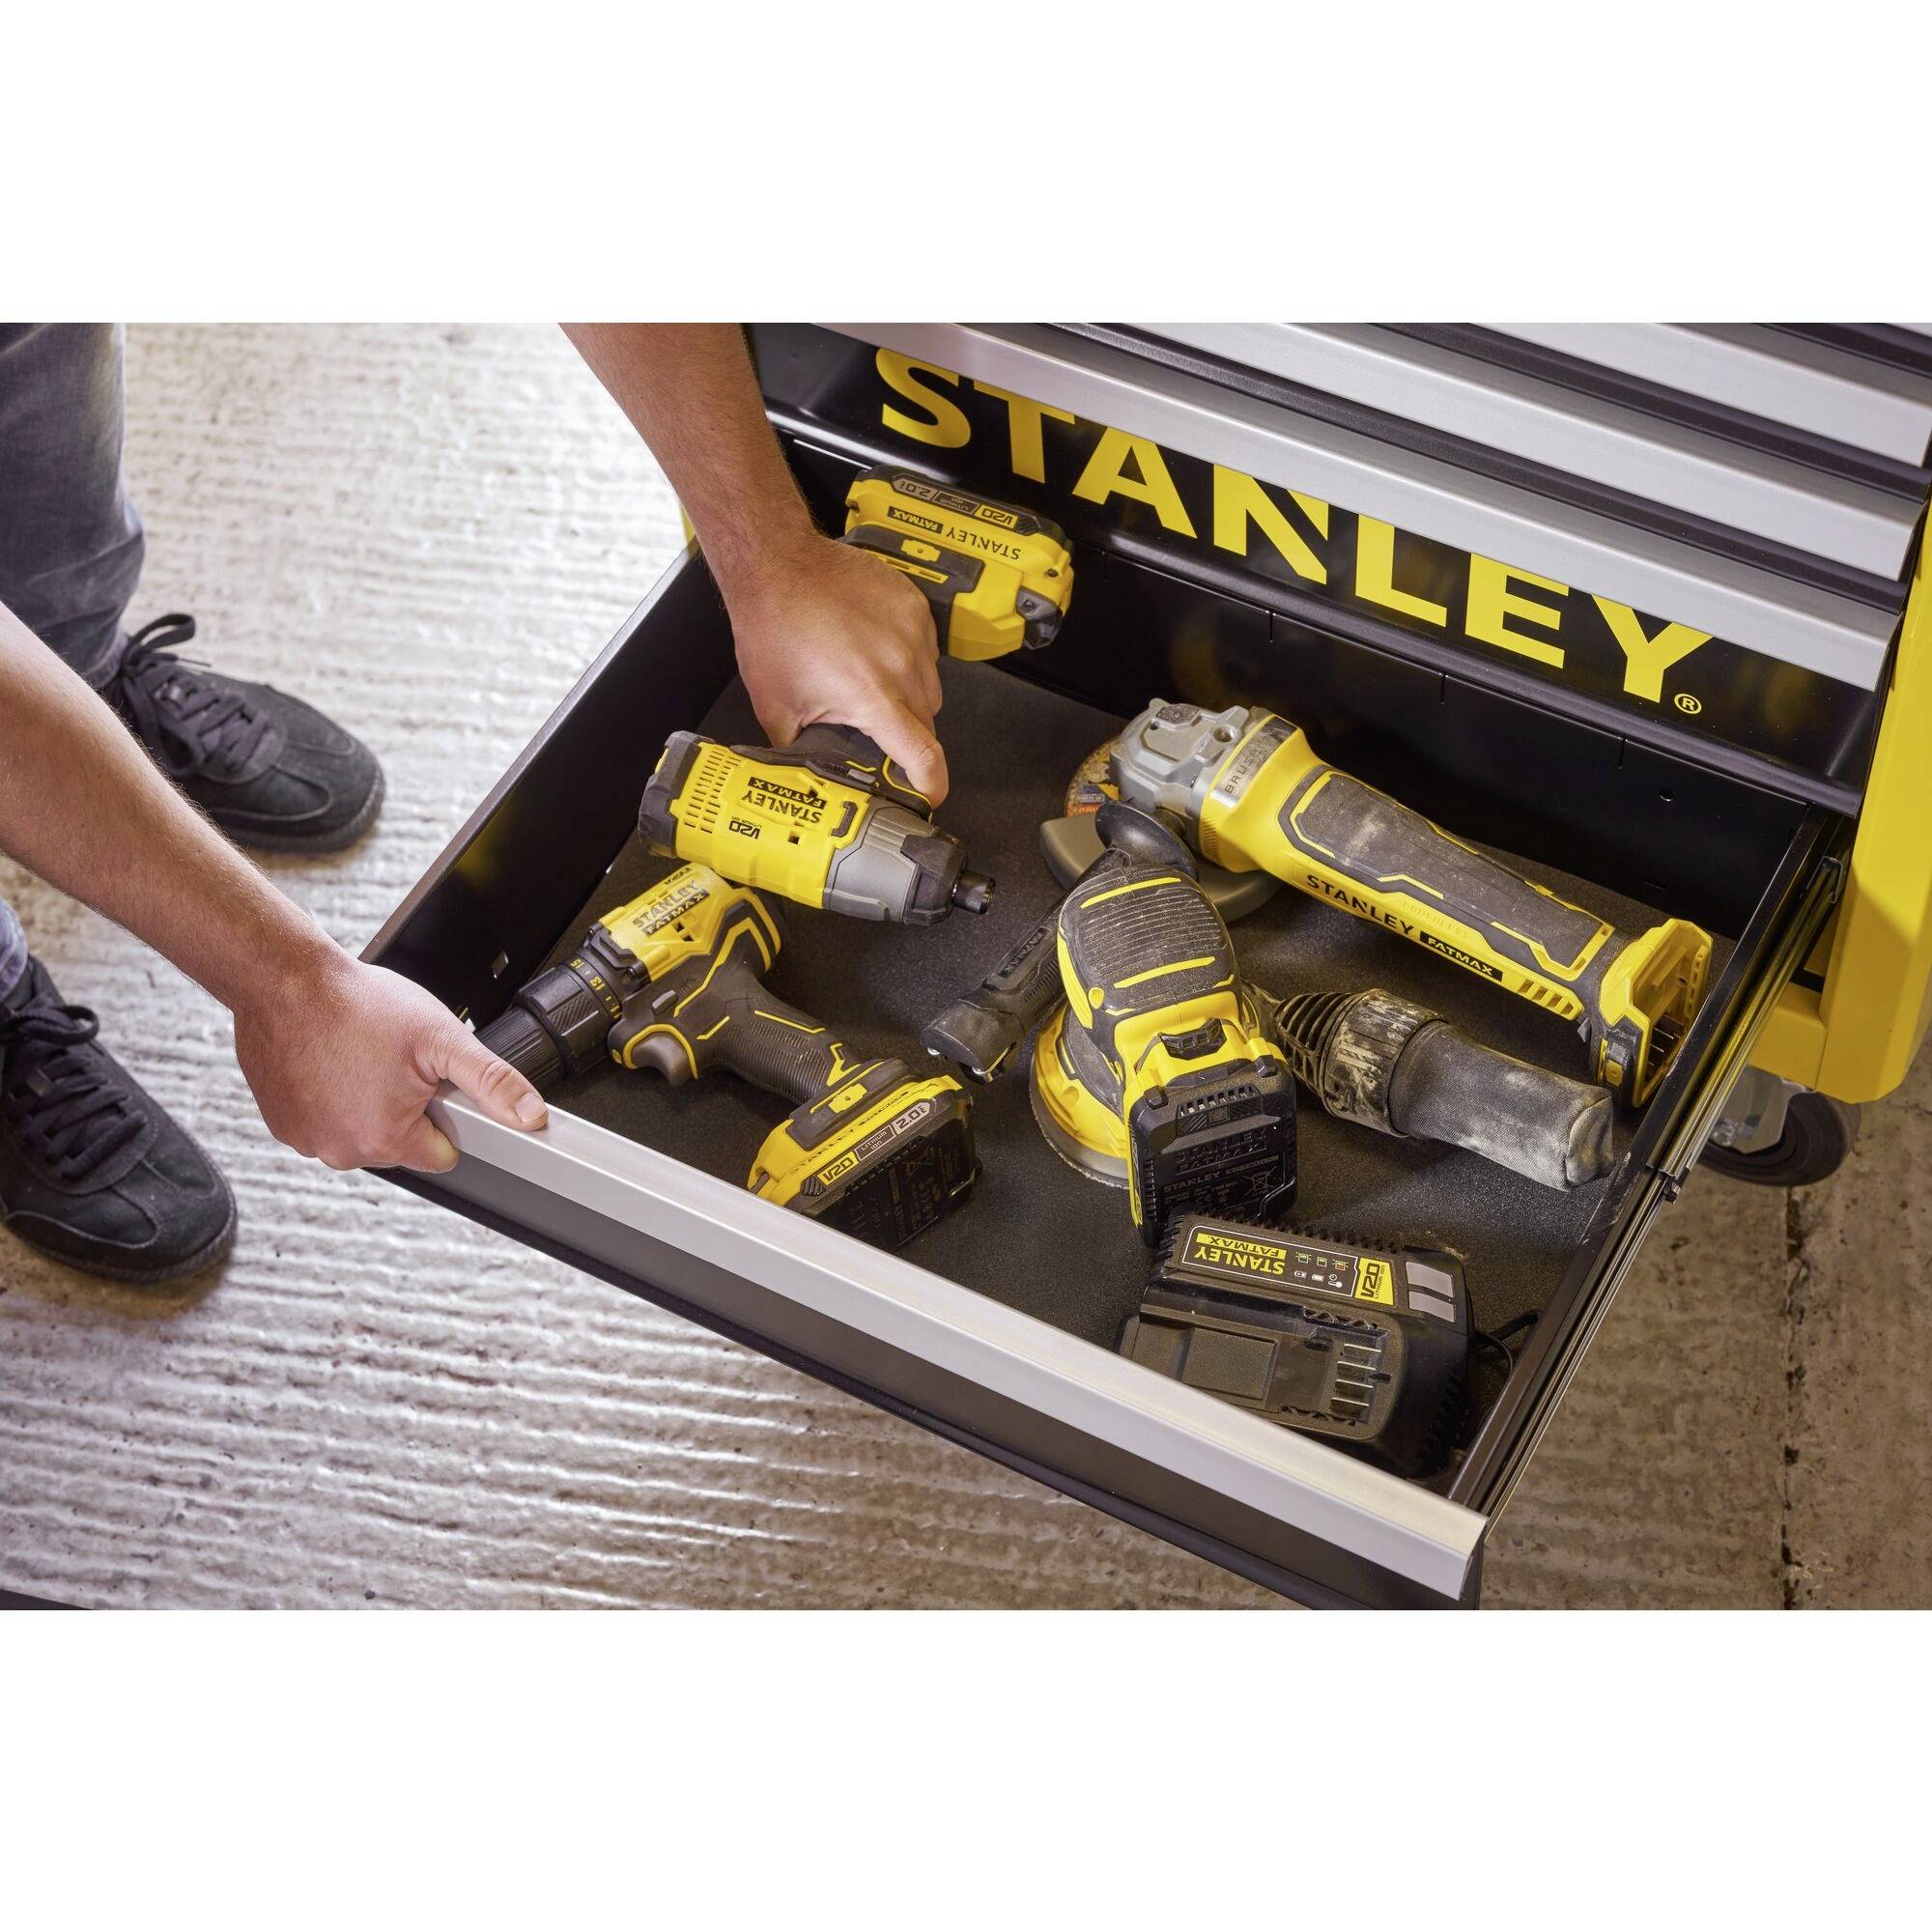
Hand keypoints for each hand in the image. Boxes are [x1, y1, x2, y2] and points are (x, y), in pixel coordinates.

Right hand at [233, 948, 547, 1172]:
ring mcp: (307, 1141)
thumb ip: (492, 1081)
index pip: (441, 1153)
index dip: (442, 1114)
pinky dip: (330, 1099)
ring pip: (360, 1133)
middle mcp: (342, 1151)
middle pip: (400, 1144)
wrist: (285, 981)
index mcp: (386, 1139)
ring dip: (365, 1102)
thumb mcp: (440, 1037)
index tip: (427, 1083)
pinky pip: (325, 1122)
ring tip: (358, 1056)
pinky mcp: (282, 1126)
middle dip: (403, 1107)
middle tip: (390, 1061)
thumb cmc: (356, 1005)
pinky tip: (330, 1063)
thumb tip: (530, 1114)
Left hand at [727, 532, 948, 802]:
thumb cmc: (774, 628)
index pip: (922, 755)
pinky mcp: (915, 607)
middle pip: (927, 723)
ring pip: (929, 686)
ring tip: (869, 681)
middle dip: (907, 735)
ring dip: (908, 696)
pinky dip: (908, 658)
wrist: (778, 566)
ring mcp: (912, 633)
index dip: (931, 783)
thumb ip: (800, 748)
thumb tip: (806, 775)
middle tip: (875, 728)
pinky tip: (874, 650)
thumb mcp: (776, 706)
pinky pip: (927, 649)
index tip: (930, 795)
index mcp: (871, 697)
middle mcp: (901, 667)